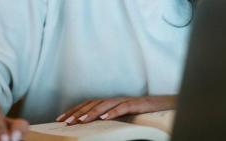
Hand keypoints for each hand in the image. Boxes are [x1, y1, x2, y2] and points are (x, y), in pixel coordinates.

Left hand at [55, 95, 175, 125]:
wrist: (165, 105)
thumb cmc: (142, 113)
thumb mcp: (121, 117)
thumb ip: (108, 118)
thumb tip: (93, 126)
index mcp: (109, 102)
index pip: (87, 104)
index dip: (74, 110)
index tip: (61, 119)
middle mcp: (114, 99)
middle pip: (92, 103)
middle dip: (77, 112)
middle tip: (66, 122)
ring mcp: (125, 100)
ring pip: (104, 105)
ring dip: (91, 113)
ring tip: (80, 121)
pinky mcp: (136, 104)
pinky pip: (123, 107)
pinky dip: (112, 112)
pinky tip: (104, 118)